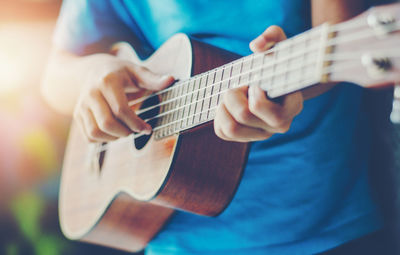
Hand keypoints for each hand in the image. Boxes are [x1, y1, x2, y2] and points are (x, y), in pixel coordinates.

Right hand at [74, 54, 173, 141]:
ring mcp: (82, 105)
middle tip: (136, 130)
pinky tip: (115, 132)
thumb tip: (171, 80)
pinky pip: (89, 136)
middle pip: (107, 123)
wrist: (91, 71)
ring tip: (126, 131)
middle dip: (126, 132)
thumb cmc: (120, 72)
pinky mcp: (78, 115)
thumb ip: (153, 78)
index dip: (136, 123)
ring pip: (95, 132)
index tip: (148, 128)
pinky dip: (104, 140)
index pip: (120, 110)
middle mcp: (91, 93)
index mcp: (107, 81)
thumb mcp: (136, 71)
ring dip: (114, 138)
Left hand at [214, 26, 303, 141]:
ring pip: (231, 129)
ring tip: (232, 94)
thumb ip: (272, 36)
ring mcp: (261, 134)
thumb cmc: (277, 61)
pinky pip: (222, 132)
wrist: (272, 79)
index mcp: (293, 107)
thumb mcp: (279, 43)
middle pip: (244, 116)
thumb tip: (256, 46)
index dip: (258, 98)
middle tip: (239, 85)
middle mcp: (279, 125)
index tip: (255, 83)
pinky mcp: (244, 136)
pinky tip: (227, 104)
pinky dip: (218, 116)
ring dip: (223, 107)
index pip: (277, 116)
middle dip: (233, 95)